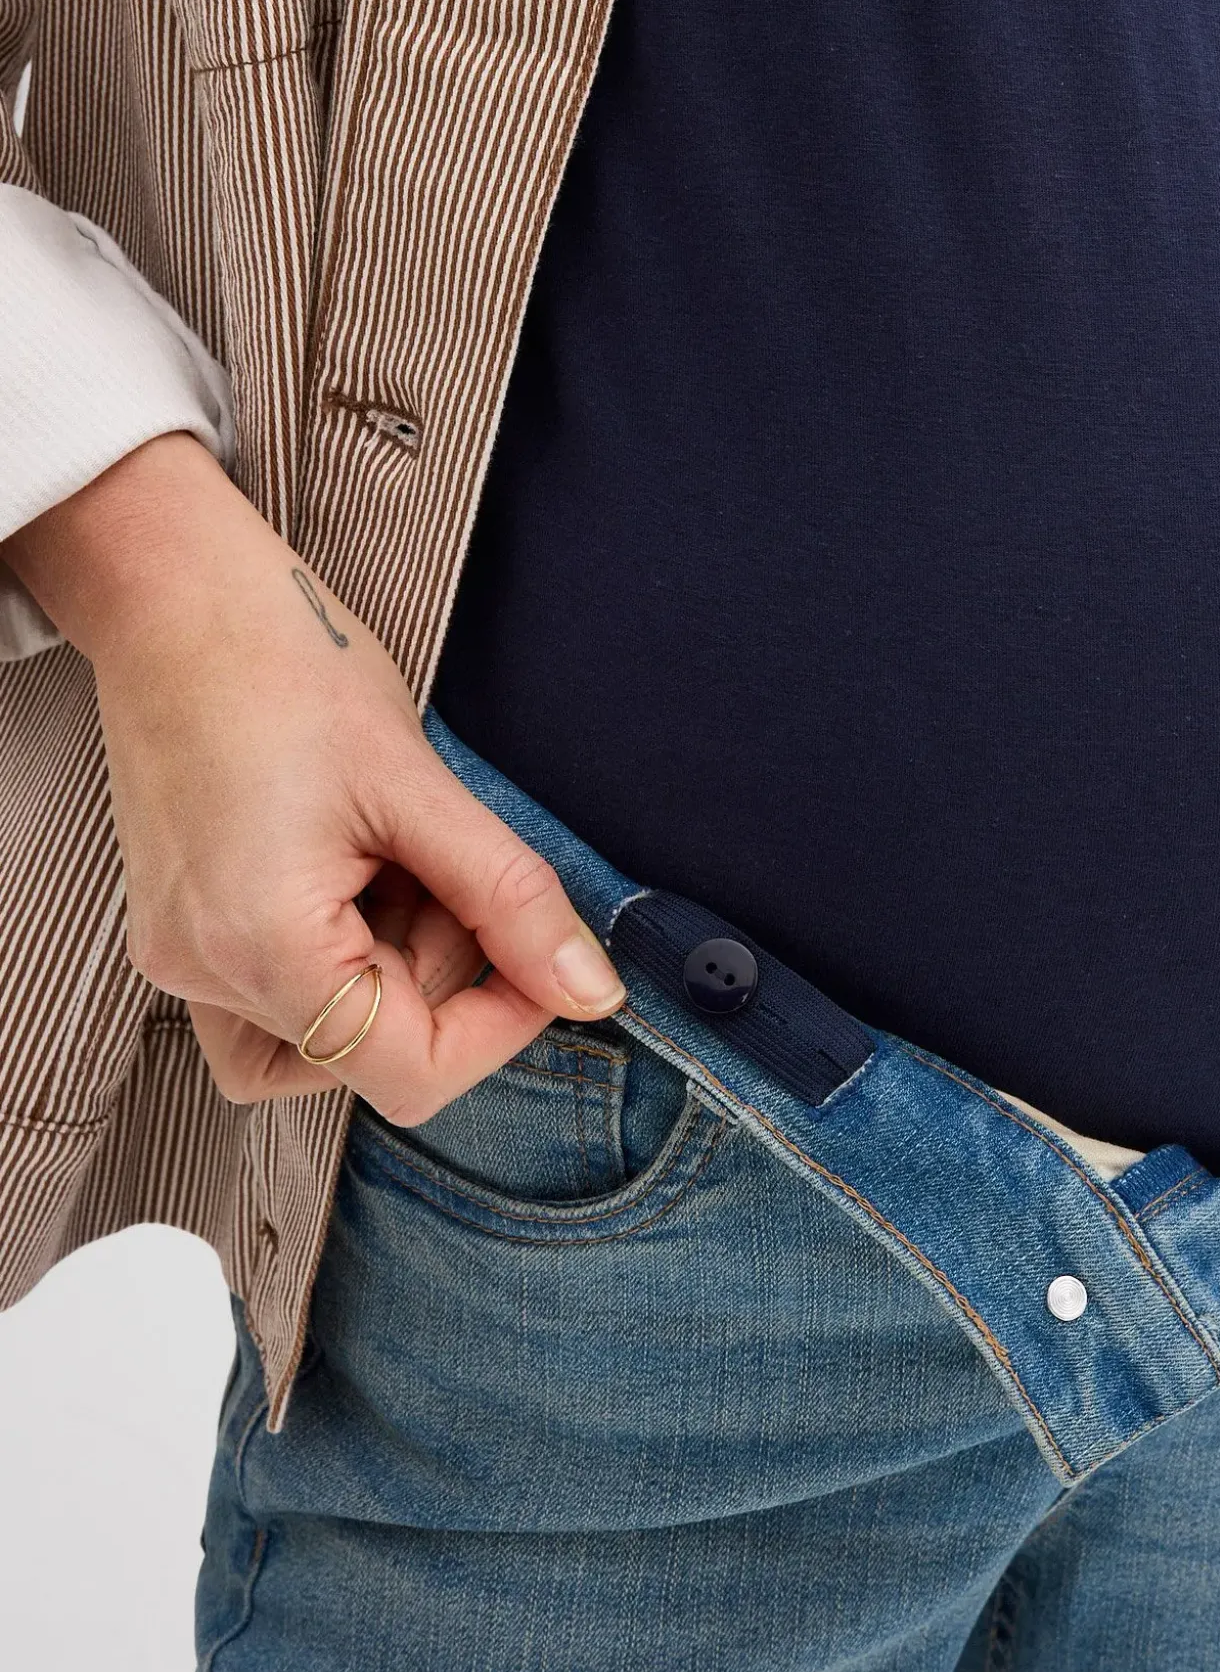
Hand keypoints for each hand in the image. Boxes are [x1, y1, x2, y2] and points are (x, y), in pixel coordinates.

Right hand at [4, 433, 626, 1122]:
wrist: (177, 597)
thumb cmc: (285, 665)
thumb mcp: (421, 787)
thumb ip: (511, 902)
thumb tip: (590, 992)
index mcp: (261, 947)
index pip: (412, 1074)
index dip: (501, 1026)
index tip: (539, 953)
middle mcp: (206, 975)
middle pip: (375, 1055)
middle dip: (442, 969)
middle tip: (439, 858)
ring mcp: (186, 961)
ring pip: (328, 1043)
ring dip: (391, 973)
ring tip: (388, 862)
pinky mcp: (186, 935)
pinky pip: (280, 1002)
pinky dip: (340, 962)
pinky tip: (352, 879)